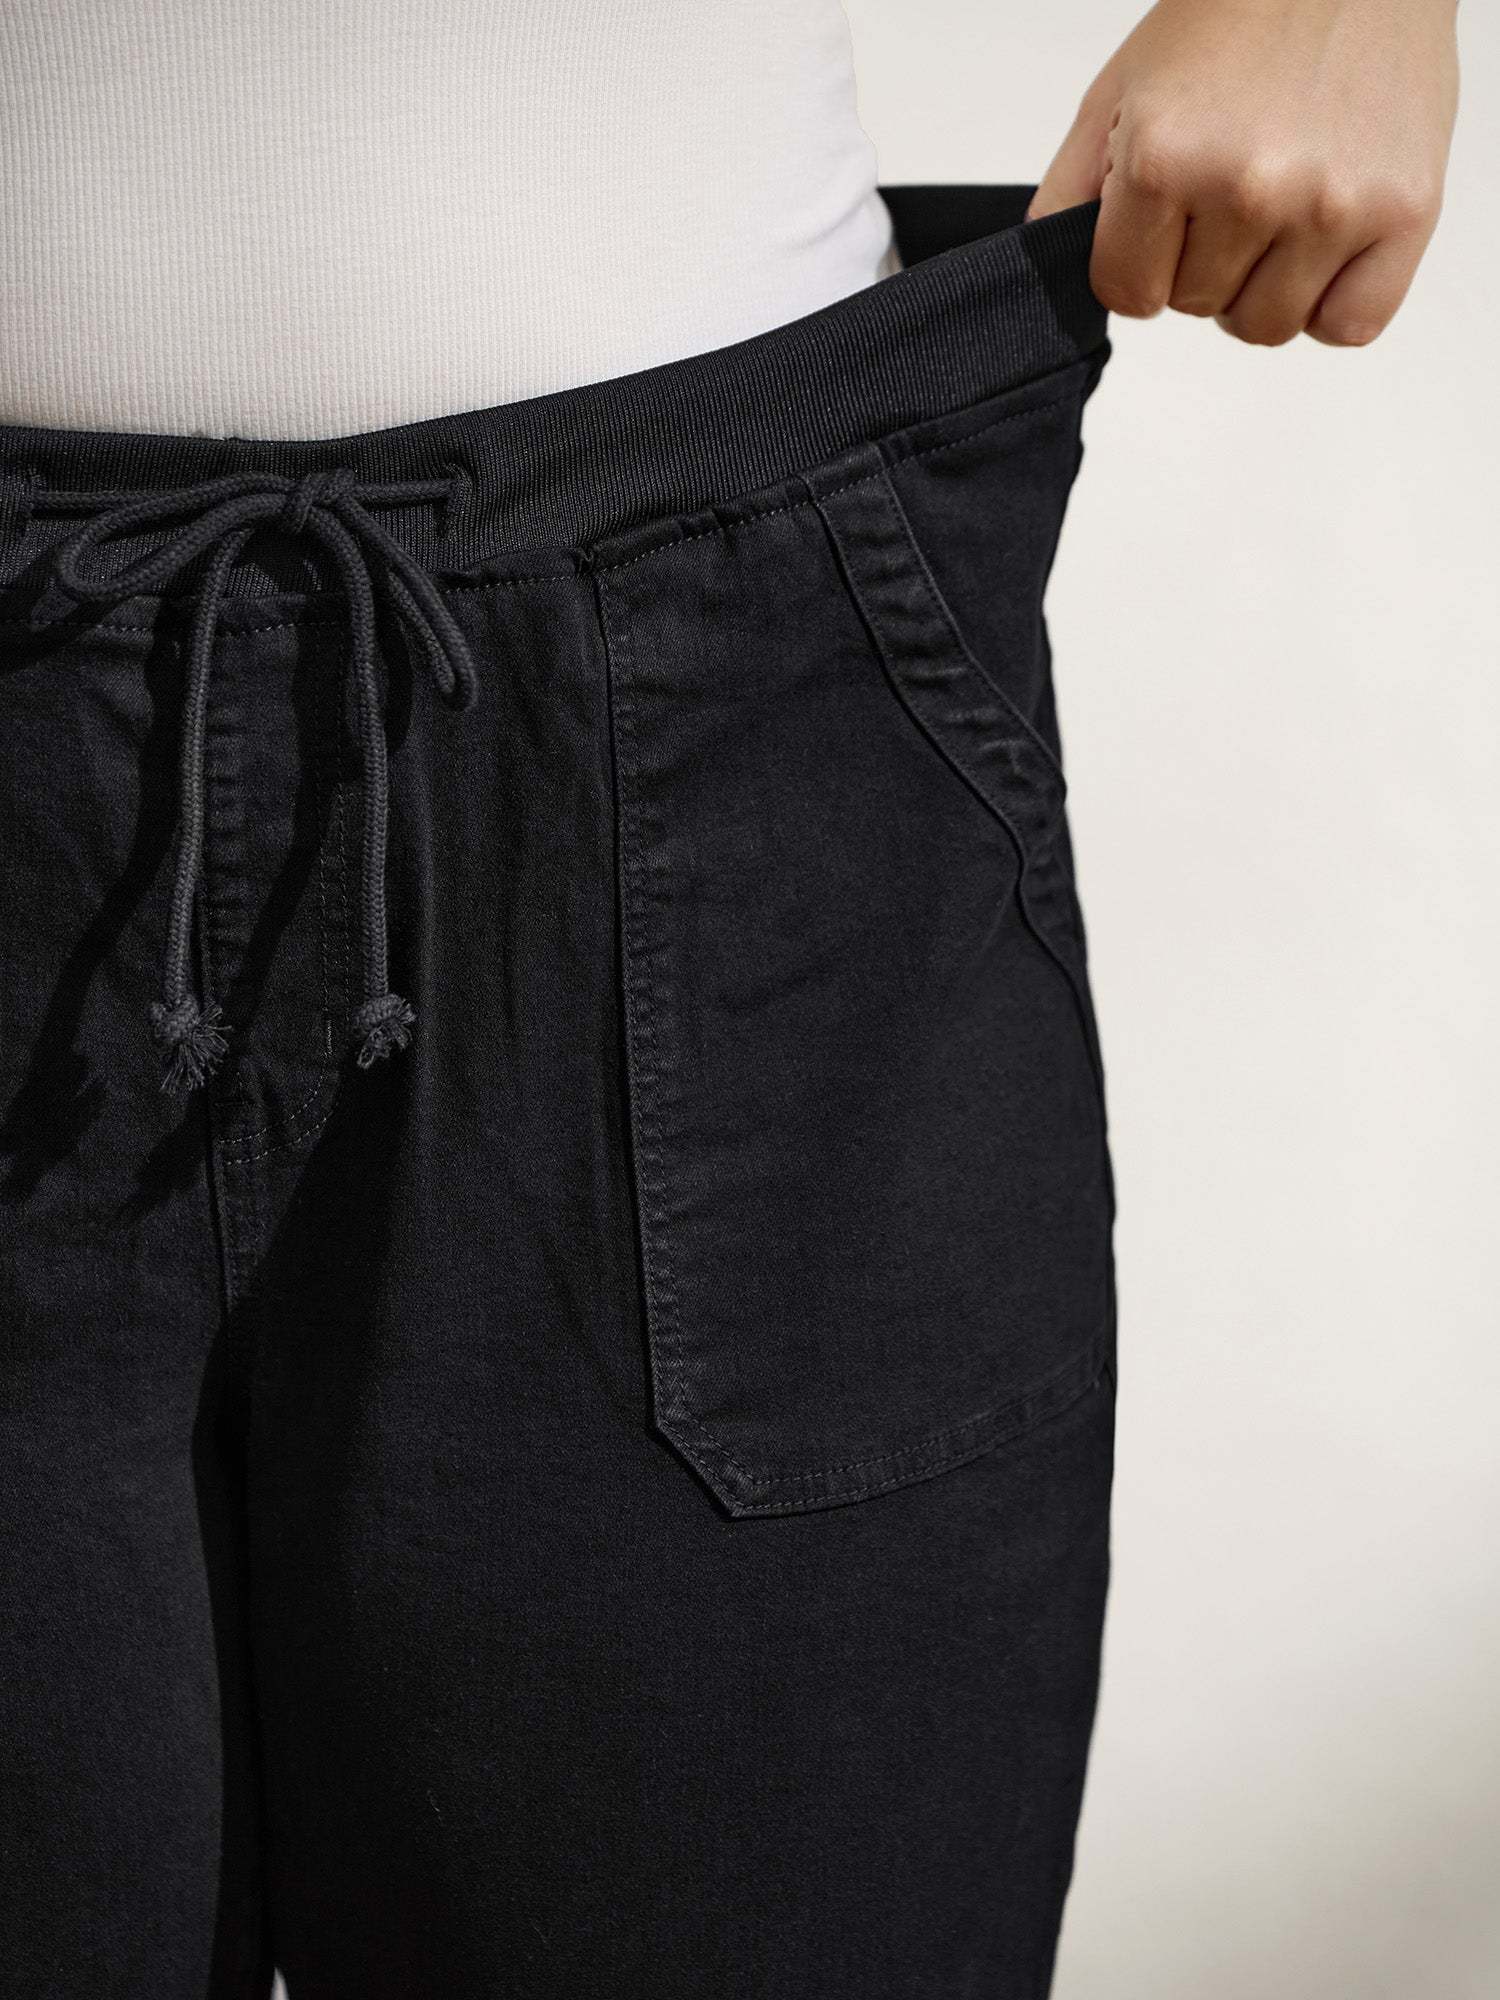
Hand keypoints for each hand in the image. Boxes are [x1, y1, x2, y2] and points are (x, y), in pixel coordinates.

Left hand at [1025, 0, 1459, 345]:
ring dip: (1265, 286)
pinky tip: (1327, 246)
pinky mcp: (1405, 214)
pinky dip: (1333, 305)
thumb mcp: (1122, 91)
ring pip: (1267, 327)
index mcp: (1167, 157)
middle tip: (1234, 187)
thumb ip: (1070, 189)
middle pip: (1197, 309)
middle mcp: (1250, 187)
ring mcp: (1331, 206)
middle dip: (1203, 263)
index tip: (1165, 219)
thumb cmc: (1240, 14)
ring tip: (1281, 208)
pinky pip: (1349, 326)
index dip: (1140, 264)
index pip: (1127, 294)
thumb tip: (1041, 268)